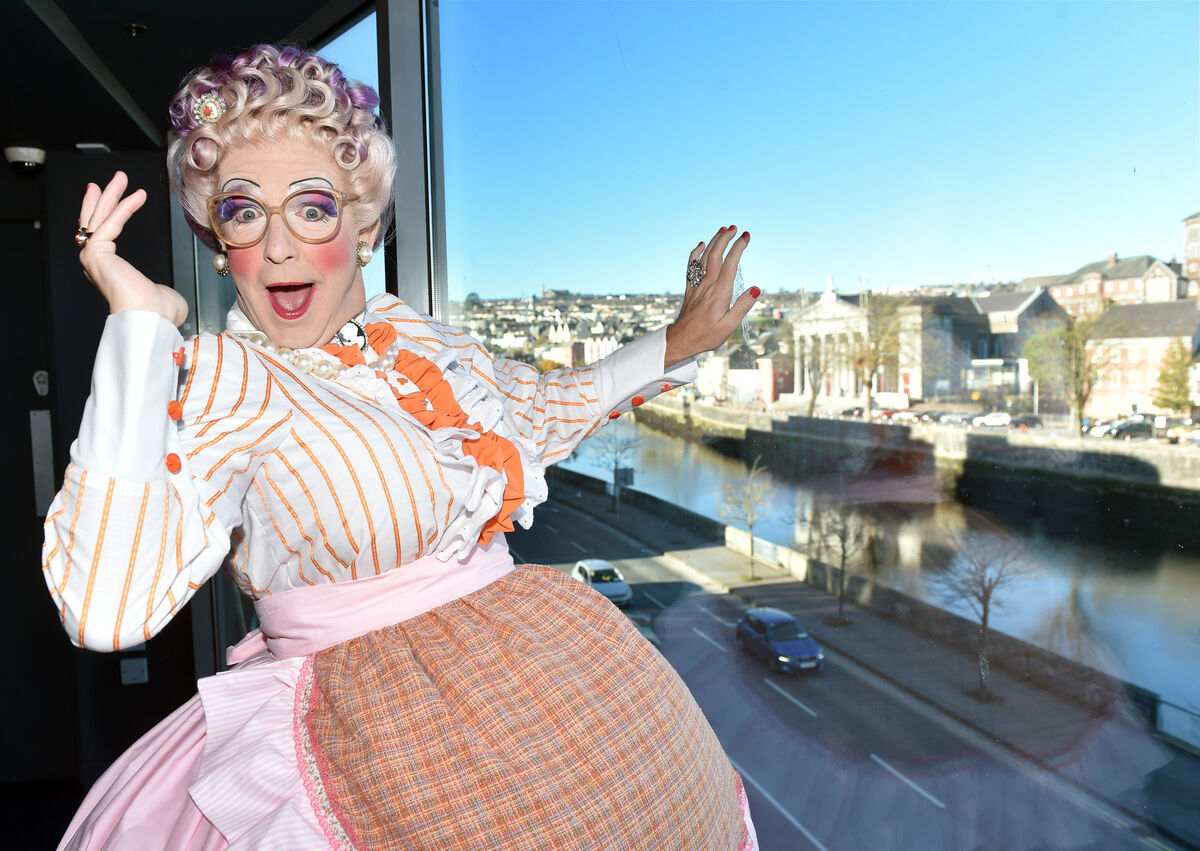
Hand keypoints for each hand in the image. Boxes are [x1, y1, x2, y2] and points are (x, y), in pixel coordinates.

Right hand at [78, 172, 188, 325]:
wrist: (150, 319)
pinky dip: (124, 207)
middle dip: (103, 200)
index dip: (108, 217)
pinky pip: (110, 223)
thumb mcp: (164, 296)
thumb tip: (165, 293)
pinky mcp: (97, 253)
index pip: (104, 238)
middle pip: (95, 224)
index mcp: (111, 273)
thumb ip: (160, 289)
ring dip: (110, 195)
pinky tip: (138, 196)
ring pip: (99, 218)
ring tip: (120, 177)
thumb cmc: (159, 314)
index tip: (113, 201)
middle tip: (109, 182)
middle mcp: (98, 264)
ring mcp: (95, 258)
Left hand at [664, 226, 757, 366]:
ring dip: (714, 241)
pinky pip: (691, 265)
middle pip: (716, 254)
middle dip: (726, 238)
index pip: (731, 263)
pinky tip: (701, 245)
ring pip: (704, 257)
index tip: (746, 236)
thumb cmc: (708, 334)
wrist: (684, 338)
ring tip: (723, 230)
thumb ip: (743, 305)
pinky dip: (696, 253)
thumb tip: (756, 289)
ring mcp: (697, 284)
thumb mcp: (730, 324)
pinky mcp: (690, 287)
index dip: (739, 247)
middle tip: (735, 228)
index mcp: (720, 291)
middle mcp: (708, 284)